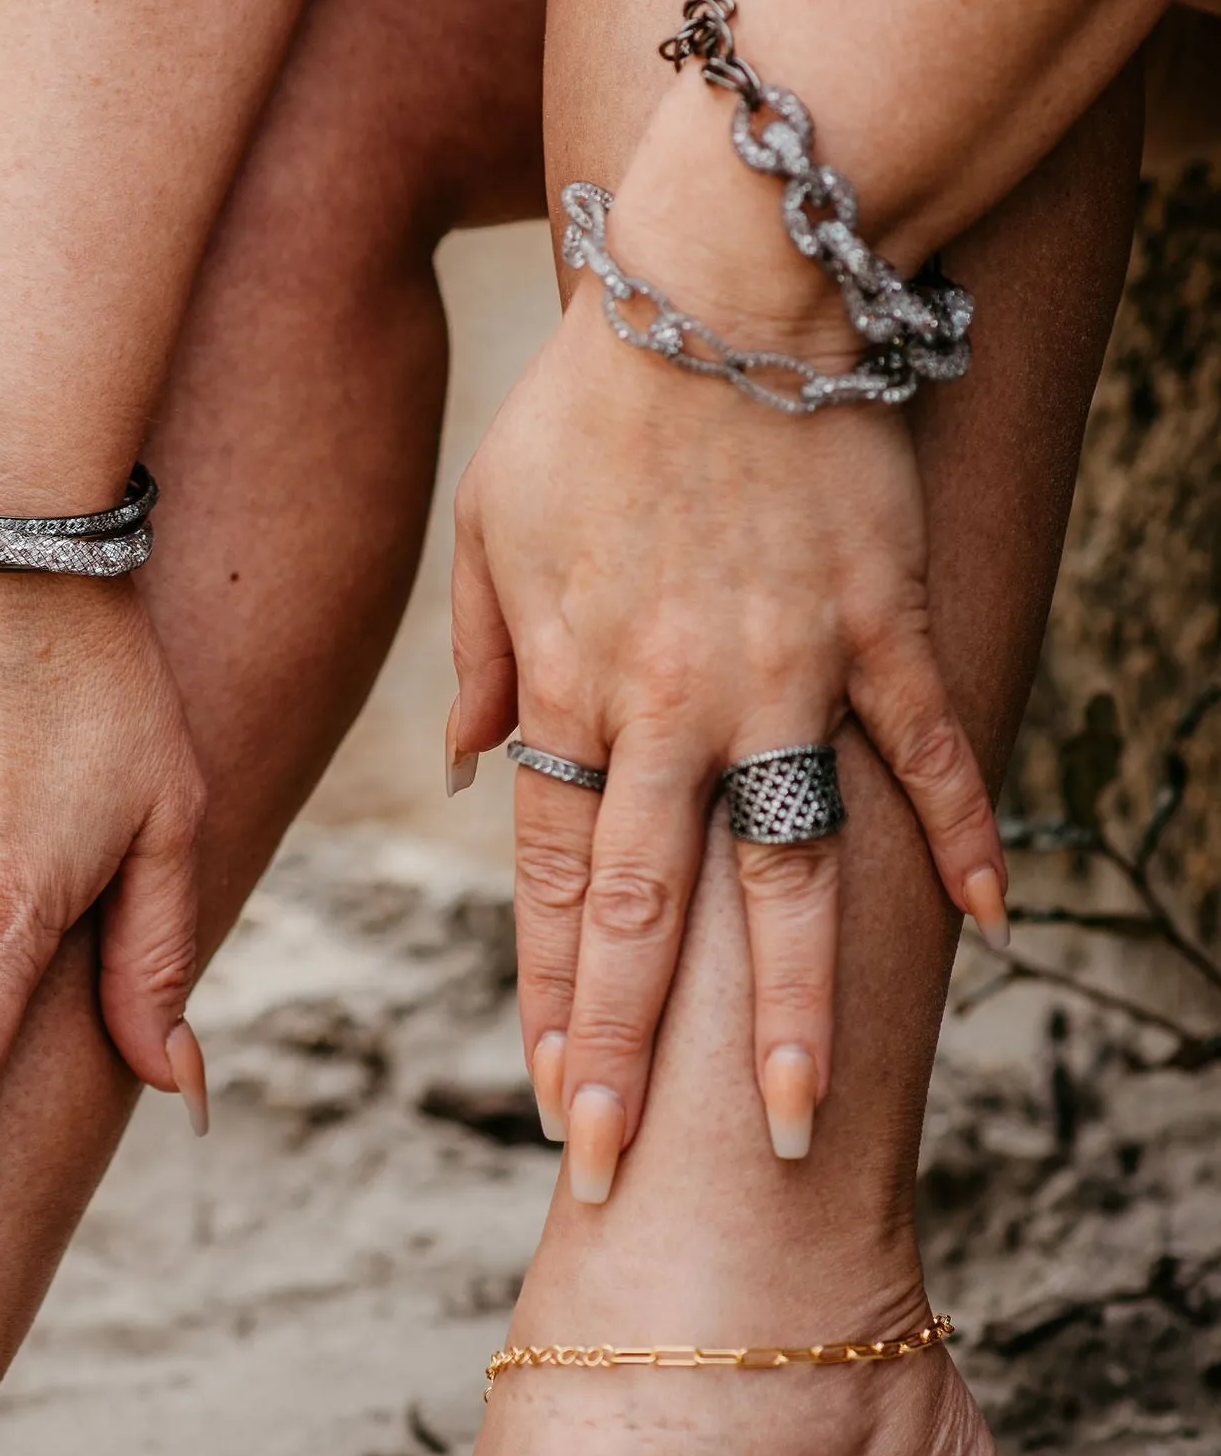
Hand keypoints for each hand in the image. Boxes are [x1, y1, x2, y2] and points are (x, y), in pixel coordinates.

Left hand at [449, 270, 1005, 1195]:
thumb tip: (464, 765)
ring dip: (782, 1003)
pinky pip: (929, 747)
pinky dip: (962, 831)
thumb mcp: (487, 522)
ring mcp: (784, 671)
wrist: (722, 282)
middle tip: (617, 1173)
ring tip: (789, 1123)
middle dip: (626, 1056)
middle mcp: (668, 704)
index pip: (546, 885)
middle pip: (642, 915)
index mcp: (567, 686)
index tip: (550, 1101)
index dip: (547, 1000)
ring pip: (782, 869)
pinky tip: (991, 922)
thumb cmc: (588, 399)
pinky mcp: (884, 623)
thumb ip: (478, 655)